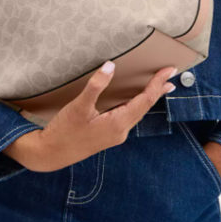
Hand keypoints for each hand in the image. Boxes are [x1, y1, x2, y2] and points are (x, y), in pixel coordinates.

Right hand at [3, 61, 177, 171]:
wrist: (50, 154)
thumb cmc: (64, 131)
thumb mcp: (79, 106)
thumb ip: (96, 86)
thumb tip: (110, 66)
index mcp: (118, 123)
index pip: (145, 100)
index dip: (157, 84)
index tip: (169, 71)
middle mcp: (121, 131)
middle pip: (145, 107)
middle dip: (158, 90)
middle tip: (170, 76)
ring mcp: (115, 135)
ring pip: (137, 112)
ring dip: (148, 98)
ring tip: (159, 87)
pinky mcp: (107, 136)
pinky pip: (128, 117)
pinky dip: (136, 104)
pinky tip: (134, 100)